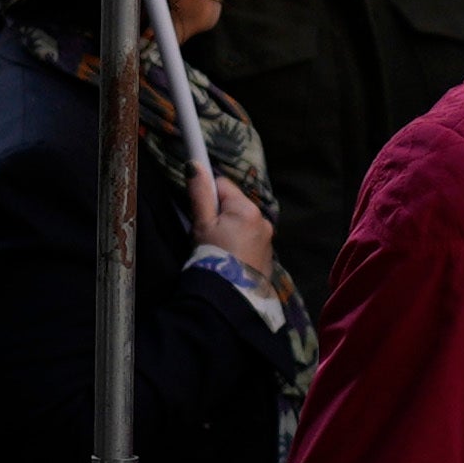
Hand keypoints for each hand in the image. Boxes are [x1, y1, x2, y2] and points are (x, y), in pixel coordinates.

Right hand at [185, 163, 283, 281]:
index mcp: (246, 209)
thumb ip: (200, 193)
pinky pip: (250, 238)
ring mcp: (267, 238)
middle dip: (219, 214)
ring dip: (230, 229)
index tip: (200, 210)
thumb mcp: (202, 225)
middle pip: (234, 203)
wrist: (230, 298)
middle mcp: (262, 220)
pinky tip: (229, 257)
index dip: (207, 196)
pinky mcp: (268, 253)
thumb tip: (195, 165)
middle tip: (207, 234)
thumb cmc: (213, 259)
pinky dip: (239, 243)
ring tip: (218, 248)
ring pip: (242, 222)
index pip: (223, 184)